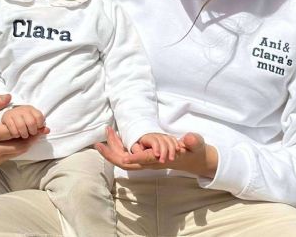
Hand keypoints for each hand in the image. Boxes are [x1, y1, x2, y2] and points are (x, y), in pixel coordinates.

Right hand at [0, 94, 48, 165]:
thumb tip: (9, 97)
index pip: (11, 131)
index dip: (25, 125)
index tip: (35, 120)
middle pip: (18, 145)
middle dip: (31, 136)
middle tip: (42, 128)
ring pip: (18, 151)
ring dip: (29, 142)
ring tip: (36, 131)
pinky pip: (14, 154)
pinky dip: (21, 146)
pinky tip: (26, 136)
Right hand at [1, 105, 45, 138]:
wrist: (10, 116)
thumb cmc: (24, 120)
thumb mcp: (34, 122)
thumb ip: (41, 127)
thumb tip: (47, 130)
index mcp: (31, 109)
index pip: (39, 117)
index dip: (40, 125)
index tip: (38, 129)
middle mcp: (23, 109)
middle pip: (31, 122)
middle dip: (32, 131)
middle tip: (31, 133)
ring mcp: (14, 112)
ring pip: (21, 126)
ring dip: (24, 134)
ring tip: (24, 135)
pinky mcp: (6, 117)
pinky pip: (12, 128)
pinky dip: (16, 134)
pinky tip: (17, 135)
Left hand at [95, 127, 217, 177]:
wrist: (192, 158)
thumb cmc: (193, 151)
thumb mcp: (196, 145)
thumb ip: (193, 142)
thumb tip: (188, 139)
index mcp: (162, 159)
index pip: (147, 160)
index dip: (136, 159)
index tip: (124, 157)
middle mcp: (151, 163)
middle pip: (127, 164)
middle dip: (112, 155)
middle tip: (99, 143)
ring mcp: (145, 161)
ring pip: (124, 159)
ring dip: (113, 147)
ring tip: (107, 131)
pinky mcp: (143, 156)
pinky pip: (126, 153)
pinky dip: (118, 145)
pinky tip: (114, 135)